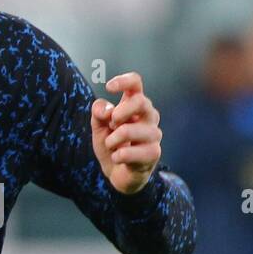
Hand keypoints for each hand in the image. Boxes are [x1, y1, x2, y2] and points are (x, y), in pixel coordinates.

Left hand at [90, 71, 161, 193]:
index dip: (123, 81)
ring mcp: (154, 134)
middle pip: (141, 101)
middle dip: (119, 112)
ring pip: (130, 130)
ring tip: (110, 145)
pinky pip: (131, 152)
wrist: (118, 172)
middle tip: (111, 124)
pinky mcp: (153, 153)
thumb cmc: (112, 144)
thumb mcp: (99, 127)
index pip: (136, 83)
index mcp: (135, 105)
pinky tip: (117, 158)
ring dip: (112, 140)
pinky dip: (118, 155)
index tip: (109, 88)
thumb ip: (98, 113)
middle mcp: (149, 116)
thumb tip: (106, 110)